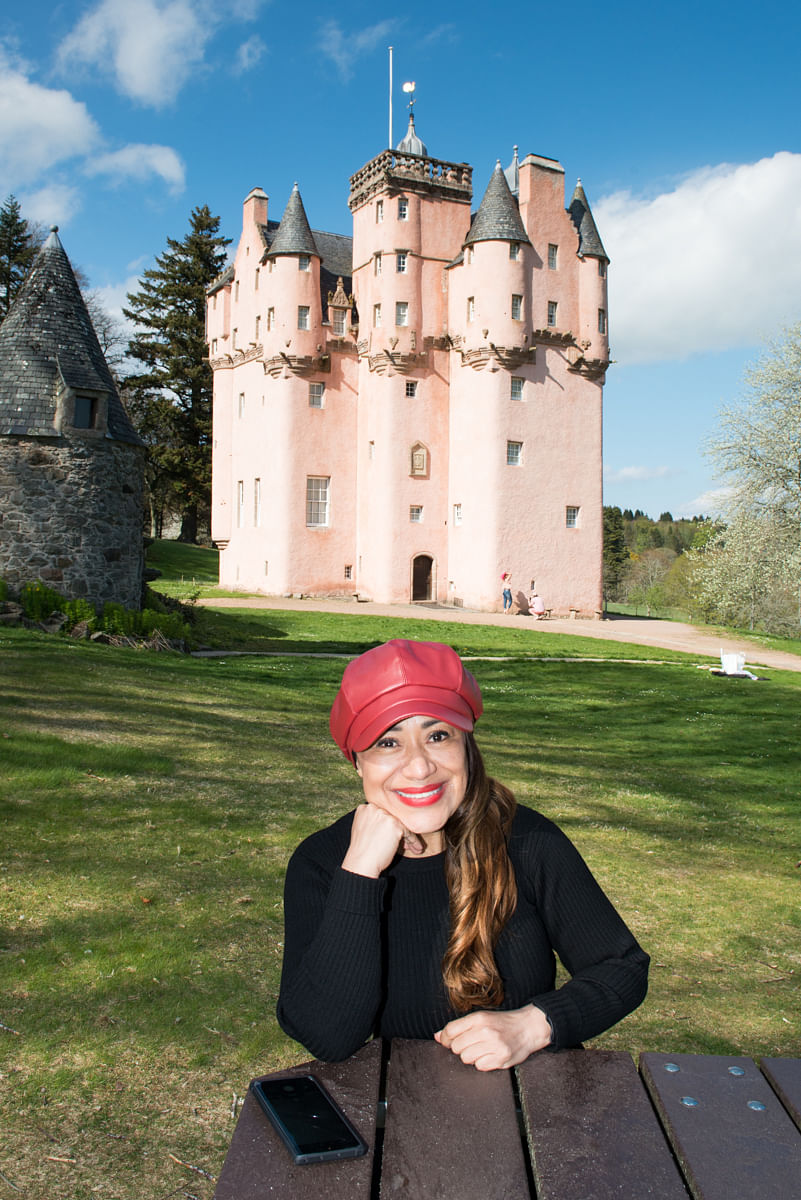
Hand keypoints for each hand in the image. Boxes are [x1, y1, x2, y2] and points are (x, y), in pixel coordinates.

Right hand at [341, 803, 424, 877]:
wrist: (361, 863)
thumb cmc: (362, 851)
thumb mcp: (362, 829)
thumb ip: (373, 822)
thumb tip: (389, 824)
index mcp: (364, 808)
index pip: (382, 814)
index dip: (389, 826)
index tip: (394, 835)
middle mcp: (374, 808)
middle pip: (392, 819)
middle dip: (399, 831)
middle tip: (405, 843)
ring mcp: (385, 815)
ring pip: (401, 825)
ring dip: (408, 838)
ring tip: (413, 847)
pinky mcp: (395, 825)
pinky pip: (408, 833)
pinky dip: (413, 841)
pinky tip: (416, 848)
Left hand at [435, 1004, 551, 1070]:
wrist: (529, 1027)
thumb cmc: (503, 1022)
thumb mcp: (482, 1018)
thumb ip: (459, 1027)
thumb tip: (437, 1036)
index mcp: (479, 1018)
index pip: (450, 1030)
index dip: (444, 1038)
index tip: (446, 1040)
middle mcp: (486, 1031)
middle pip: (456, 1047)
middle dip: (460, 1047)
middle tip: (471, 1043)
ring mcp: (494, 1046)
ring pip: (466, 1058)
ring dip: (470, 1056)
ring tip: (481, 1049)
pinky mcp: (501, 1059)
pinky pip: (479, 1066)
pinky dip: (482, 1063)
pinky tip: (490, 1055)